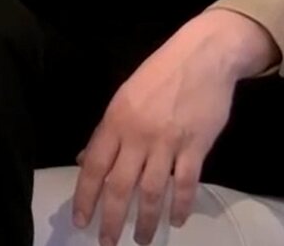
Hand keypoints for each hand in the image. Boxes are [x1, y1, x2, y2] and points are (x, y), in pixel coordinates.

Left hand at [72, 10, 275, 244]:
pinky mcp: (196, 146)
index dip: (85, 197)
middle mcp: (137, 135)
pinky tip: (176, 221)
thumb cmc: (159, 76)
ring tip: (141, 240)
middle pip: (120, 185)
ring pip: (152, 191)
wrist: (202, 57)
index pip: (94, 166)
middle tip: (107, 242)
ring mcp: (168, 142)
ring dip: (145, 221)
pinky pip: (186, 183)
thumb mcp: (123, 98)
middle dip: (111, 218)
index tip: (81, 221)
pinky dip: (180, 205)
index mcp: (115, 121)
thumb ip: (106, 134)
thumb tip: (85, 162)